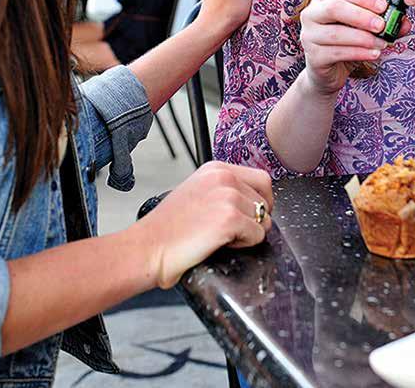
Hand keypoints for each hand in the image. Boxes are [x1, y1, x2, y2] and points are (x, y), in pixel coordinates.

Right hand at [141, 161, 272, 288]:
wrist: (148, 247)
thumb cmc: (168, 228)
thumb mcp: (197, 191)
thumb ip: (223, 189)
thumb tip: (253, 200)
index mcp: (216, 168)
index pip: (262, 179)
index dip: (261, 201)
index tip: (250, 215)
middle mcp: (224, 177)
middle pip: (266, 200)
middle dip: (255, 219)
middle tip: (233, 231)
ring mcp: (228, 196)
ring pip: (264, 220)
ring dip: (247, 234)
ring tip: (220, 237)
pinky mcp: (230, 219)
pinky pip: (258, 236)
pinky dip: (243, 245)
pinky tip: (219, 243)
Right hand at [299, 0, 410, 95]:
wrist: (327, 73)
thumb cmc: (345, 44)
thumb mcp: (363, 29)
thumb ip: (383, 23)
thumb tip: (404, 22)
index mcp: (322, 0)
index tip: (384, 7)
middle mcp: (311, 15)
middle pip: (334, 8)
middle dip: (362, 16)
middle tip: (382, 25)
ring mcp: (308, 36)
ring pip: (337, 33)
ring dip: (364, 38)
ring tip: (383, 43)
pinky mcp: (313, 57)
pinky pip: (338, 53)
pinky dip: (359, 53)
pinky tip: (373, 54)